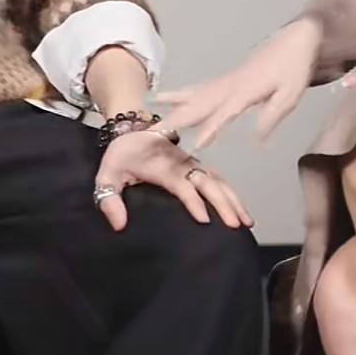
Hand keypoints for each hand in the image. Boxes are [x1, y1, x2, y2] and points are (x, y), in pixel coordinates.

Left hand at [93, 127, 253, 232]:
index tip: (204, 220)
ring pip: (218, 181)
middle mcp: (183, 164)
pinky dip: (232, 194)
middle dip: (223, 203)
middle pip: (208, 183)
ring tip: (248, 222)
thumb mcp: (107, 174)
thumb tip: (119, 225)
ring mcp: (193, 165)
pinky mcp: (197, 168)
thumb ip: (110, 198)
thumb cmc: (121, 155)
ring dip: (233, 200)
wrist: (133, 129)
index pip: (182, 185)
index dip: (193, 201)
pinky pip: (219, 180)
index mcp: (163, 167)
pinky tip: (242, 211)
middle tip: (235, 224)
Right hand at [157, 18, 321, 146]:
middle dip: (176, 118)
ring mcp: (225, 82)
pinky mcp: (226, 80)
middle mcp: (229, 86)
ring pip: (194, 94)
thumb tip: (257, 141)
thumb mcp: (290, 95)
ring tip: (149, 108)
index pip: (224, 113)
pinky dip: (181, 95)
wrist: (295, 40)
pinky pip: (199, 90)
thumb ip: (272, 116)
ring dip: (172, 103)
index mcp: (245, 91)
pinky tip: (169, 98)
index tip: (194, 144)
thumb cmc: (294, 68)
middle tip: (155, 131)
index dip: (209, 128)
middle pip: (199, 103)